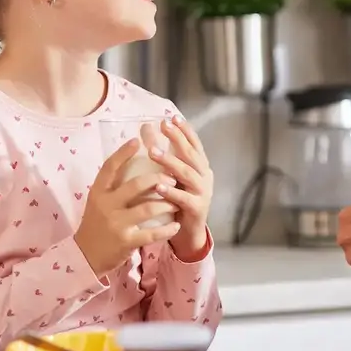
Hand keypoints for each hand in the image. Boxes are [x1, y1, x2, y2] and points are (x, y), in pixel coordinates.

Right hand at [74, 138, 180, 275]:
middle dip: (157, 179)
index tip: (137, 140)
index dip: (123, 152)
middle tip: (172, 178)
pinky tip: (176, 225)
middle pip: (135, 185)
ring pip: (148, 208)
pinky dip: (167, 229)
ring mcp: (117, 224)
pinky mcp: (126, 242)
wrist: (85, 255)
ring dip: (166, 203)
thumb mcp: (97, 201)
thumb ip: (112, 186)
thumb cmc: (96, 224)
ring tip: (176, 201)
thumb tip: (130, 161)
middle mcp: (106, 206)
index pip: (109, 167)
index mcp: (98, 192)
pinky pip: (152, 233)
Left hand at [146, 117, 215, 260]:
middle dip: (177, 139)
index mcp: (201, 167)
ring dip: (170, 161)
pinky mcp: (197, 209)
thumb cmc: (177, 200)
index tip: (172, 117)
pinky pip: (183, 199)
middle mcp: (205, 177)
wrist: (188, 233)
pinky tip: (158, 186)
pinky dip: (171, 191)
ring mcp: (203, 193)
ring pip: (187, 174)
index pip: (195, 144)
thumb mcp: (173, 176)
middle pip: (191, 154)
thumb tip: (145, 128)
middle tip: (163, 126)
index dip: (185, 130)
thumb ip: (164, 155)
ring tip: (153, 152)